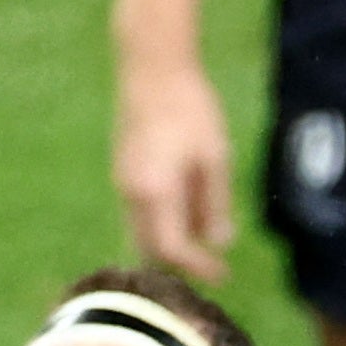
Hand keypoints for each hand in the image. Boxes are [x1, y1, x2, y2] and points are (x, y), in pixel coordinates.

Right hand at [112, 54, 236, 279]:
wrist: (152, 69)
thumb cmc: (190, 109)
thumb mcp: (214, 158)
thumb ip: (215, 203)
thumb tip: (219, 242)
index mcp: (155, 192)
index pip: (171, 248)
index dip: (196, 266)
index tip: (222, 275)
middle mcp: (131, 193)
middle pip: (150, 247)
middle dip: (180, 263)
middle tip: (213, 268)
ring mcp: (123, 181)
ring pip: (141, 230)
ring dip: (169, 244)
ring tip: (203, 245)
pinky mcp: (124, 169)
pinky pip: (139, 212)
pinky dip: (161, 224)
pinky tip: (187, 215)